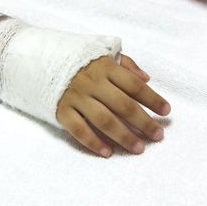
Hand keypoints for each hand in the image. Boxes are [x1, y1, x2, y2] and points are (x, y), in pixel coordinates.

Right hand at [56, 54, 170, 156]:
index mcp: (105, 67)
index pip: (134, 85)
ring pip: (104, 120)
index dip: (152, 99)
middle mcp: (92, 82)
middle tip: (157, 135)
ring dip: (123, 136)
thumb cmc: (78, 60)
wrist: (40, 60)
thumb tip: (147, 79)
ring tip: (139, 148)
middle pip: (123, 105)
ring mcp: (76, 97)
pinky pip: (79, 130)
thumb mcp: (103, 53)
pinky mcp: (62, 110)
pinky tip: (107, 152)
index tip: (166, 111)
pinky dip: (93, 142)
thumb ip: (126, 65)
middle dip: (143, 122)